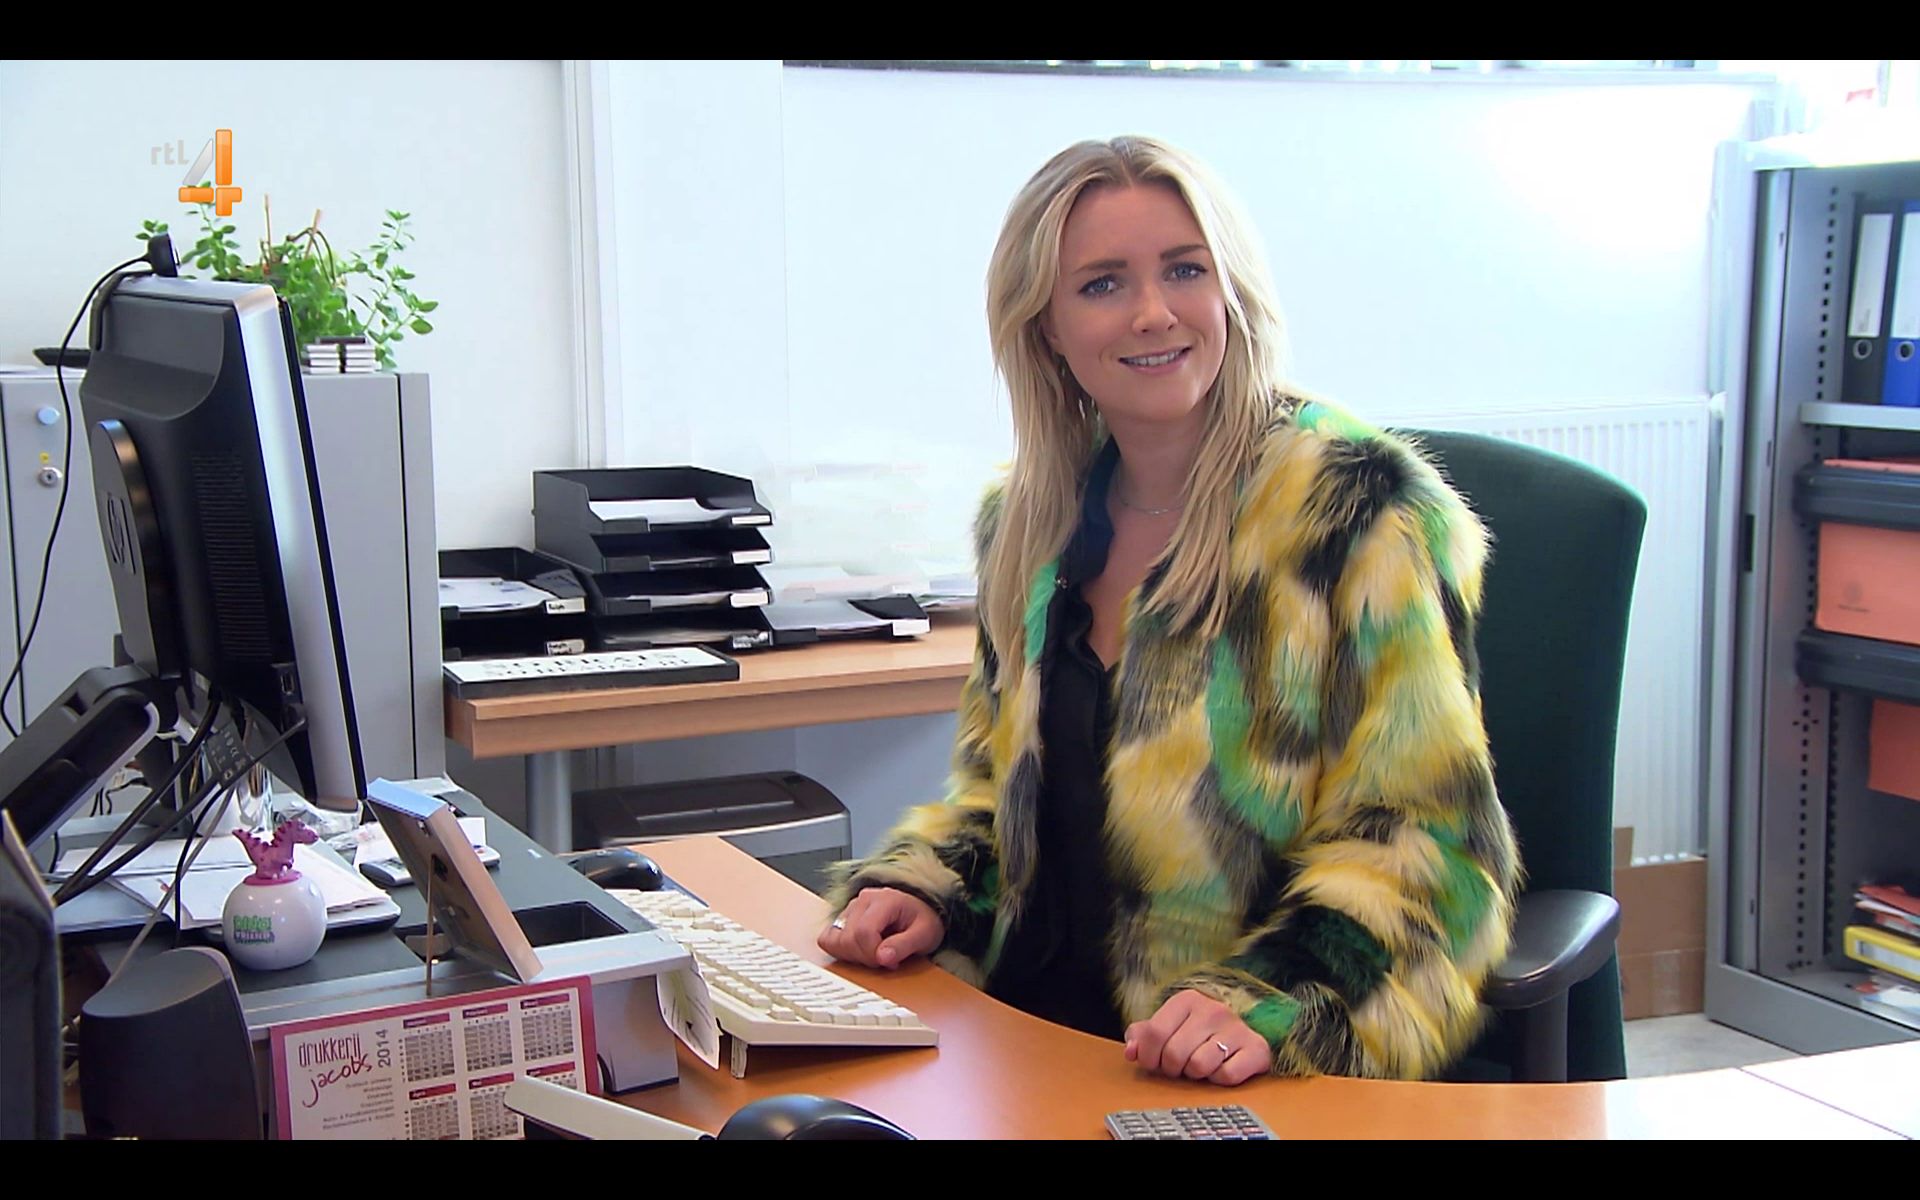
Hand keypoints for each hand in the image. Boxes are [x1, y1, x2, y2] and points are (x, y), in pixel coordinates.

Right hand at [816, 886, 943, 968]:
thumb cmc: (923, 920)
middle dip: (865, 958)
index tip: (890, 962)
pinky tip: (859, 952)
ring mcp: (850, 908)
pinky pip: (827, 938)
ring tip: (873, 954)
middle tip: (885, 959)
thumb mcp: (924, 934)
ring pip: (834, 940)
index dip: (873, 954)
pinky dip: (840, 951)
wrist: (920, 911)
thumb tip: (883, 958)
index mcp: (884, 900)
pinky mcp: (843, 918)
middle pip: (848, 938)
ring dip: (852, 956)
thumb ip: (904, 945)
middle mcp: (862, 900)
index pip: (864, 932)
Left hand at [1124, 990, 1272, 1085]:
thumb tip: (1131, 1051)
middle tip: (1181, 1065)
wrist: (1242, 1036)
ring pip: (1200, 1066)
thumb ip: (1141, 1037)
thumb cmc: (1196, 1034)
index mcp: (1186, 1000)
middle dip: (1173, 1068)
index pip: (1154, 1033)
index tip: (1155, 1062)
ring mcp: (1236, 1028)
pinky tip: (1221, 1068)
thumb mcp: (1167, 1028)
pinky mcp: (1256, 1048)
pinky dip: (1220, 1079)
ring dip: (1197, 1074)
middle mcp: (1213, 1009)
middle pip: (1175, 1053)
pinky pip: (1226, 1076)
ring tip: (1201, 1064)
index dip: (1149, 1056)